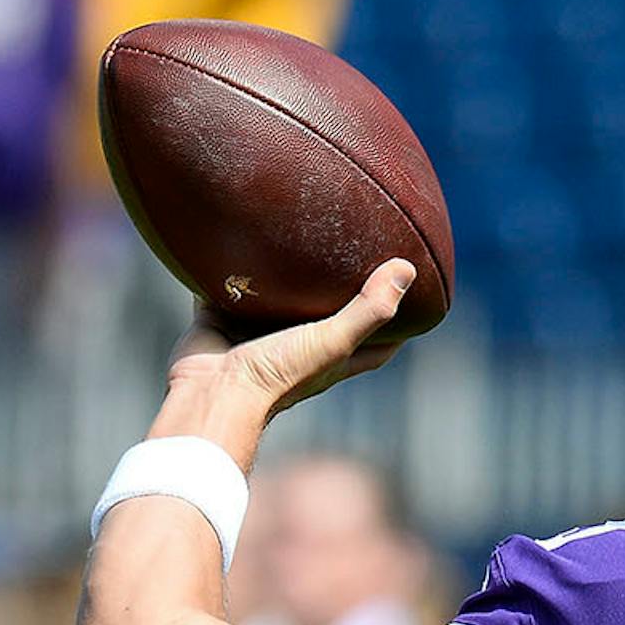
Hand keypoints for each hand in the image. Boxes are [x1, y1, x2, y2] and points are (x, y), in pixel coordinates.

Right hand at [152, 258, 416, 463]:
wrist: (213, 391)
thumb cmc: (278, 374)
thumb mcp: (333, 341)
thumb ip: (368, 309)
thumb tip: (406, 268)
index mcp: (331, 357)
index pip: (377, 344)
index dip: (396, 323)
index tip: (411, 295)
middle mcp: (297, 346)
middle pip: (326, 316)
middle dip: (338, 290)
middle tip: (352, 251)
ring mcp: (257, 333)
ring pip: (275, 299)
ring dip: (283, 275)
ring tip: (297, 234)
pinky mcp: (221, 319)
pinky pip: (225, 286)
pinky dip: (228, 266)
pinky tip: (235, 234)